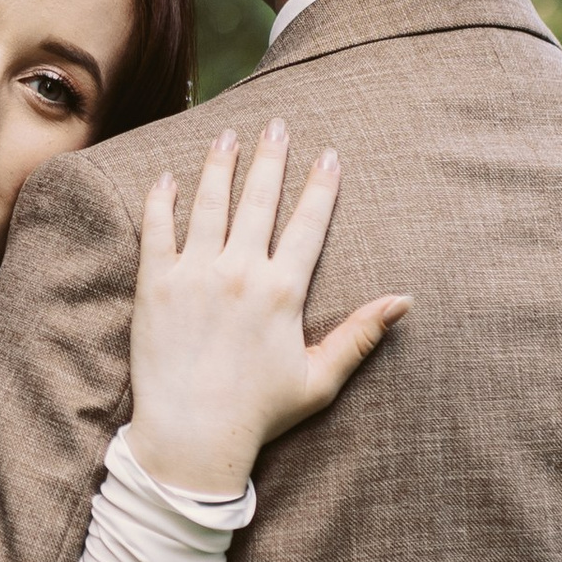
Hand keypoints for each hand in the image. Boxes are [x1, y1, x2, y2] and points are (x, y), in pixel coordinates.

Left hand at [124, 122, 408, 494]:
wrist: (192, 437)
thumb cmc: (260, 413)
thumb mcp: (320, 378)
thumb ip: (361, 335)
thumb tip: (405, 301)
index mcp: (282, 291)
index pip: (308, 224)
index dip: (321, 187)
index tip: (330, 155)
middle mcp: (240, 273)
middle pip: (259, 200)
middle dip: (271, 157)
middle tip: (277, 124)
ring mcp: (195, 275)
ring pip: (209, 203)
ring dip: (219, 165)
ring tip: (226, 135)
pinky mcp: (156, 286)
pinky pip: (157, 230)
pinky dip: (162, 200)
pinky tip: (167, 176)